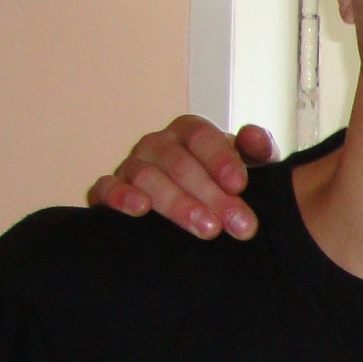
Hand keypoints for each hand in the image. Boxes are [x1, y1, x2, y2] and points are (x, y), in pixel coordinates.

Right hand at [85, 117, 276, 239]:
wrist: (196, 211)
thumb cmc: (224, 185)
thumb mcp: (247, 167)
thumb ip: (256, 151)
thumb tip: (255, 137)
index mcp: (189, 132)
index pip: (201, 136)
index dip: (220, 158)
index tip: (240, 185)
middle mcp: (157, 145)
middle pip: (178, 163)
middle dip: (212, 195)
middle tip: (240, 224)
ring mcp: (131, 167)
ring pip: (147, 178)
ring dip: (179, 204)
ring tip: (208, 229)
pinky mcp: (109, 190)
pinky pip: (106, 187)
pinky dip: (120, 196)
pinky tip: (140, 209)